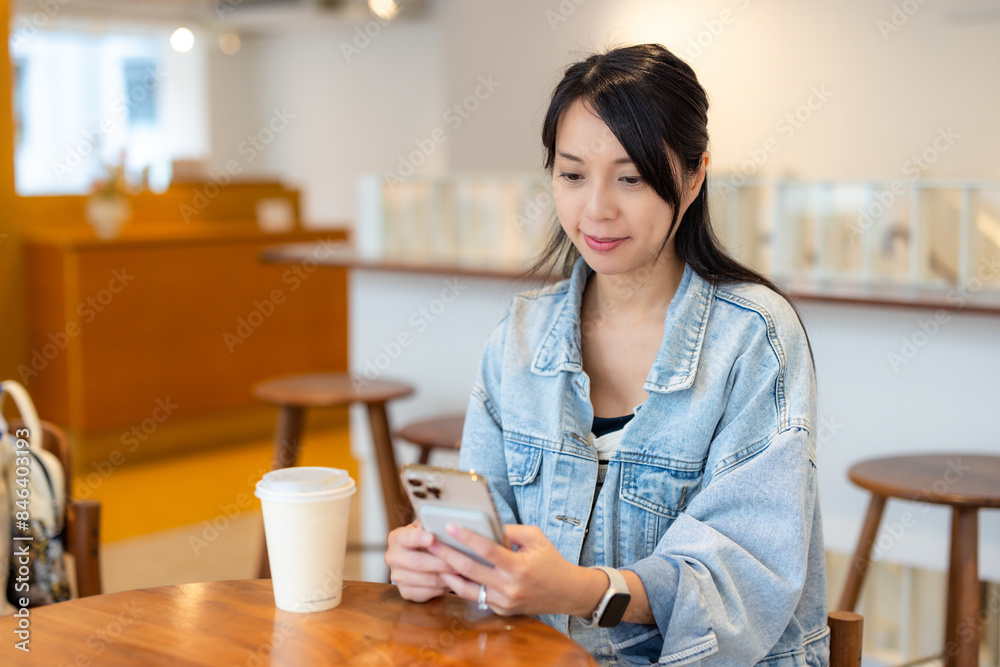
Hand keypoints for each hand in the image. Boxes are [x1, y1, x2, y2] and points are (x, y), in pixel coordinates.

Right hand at [385, 521, 458, 602]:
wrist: (422, 558)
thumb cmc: (428, 540)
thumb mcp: (427, 527)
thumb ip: (431, 524)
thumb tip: (443, 521)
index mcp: (396, 538)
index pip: (405, 538)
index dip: (418, 538)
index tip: (432, 538)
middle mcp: (392, 557)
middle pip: (417, 562)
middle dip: (441, 562)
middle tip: (459, 561)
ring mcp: (397, 576)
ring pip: (426, 579)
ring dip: (446, 577)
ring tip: (461, 572)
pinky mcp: (405, 592)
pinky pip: (427, 593)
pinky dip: (442, 588)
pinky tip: (453, 581)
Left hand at [430, 523, 606, 616]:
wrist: (567, 593)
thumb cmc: (551, 561)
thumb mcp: (536, 538)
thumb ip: (510, 530)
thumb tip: (485, 524)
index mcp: (519, 566)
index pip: (487, 550)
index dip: (466, 537)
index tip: (450, 526)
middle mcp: (509, 587)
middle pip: (470, 570)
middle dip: (447, 555)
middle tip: (431, 542)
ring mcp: (504, 602)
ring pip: (467, 588)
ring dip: (448, 574)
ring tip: (433, 560)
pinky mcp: (501, 610)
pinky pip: (476, 597)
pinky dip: (462, 586)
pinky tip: (451, 574)